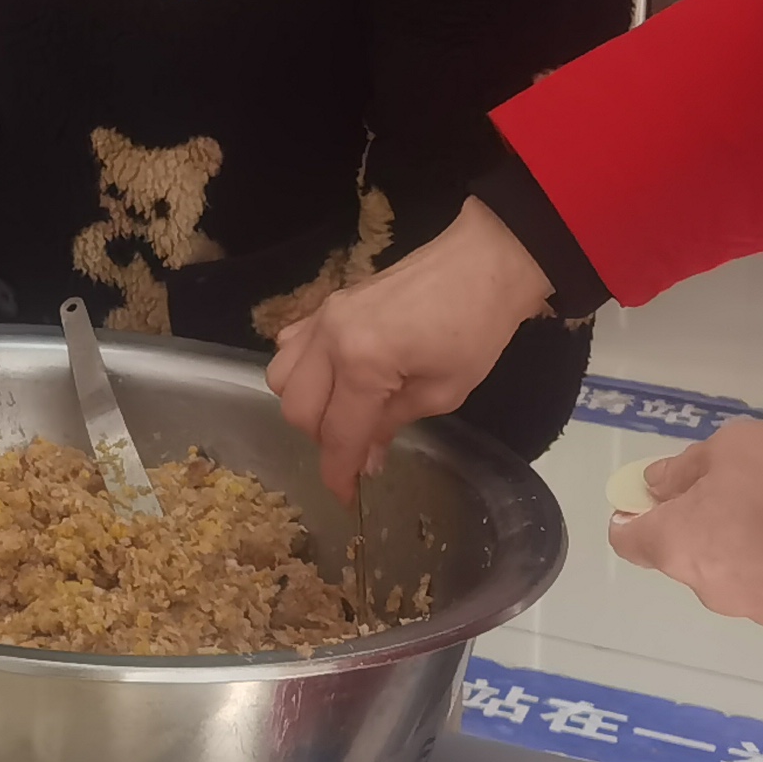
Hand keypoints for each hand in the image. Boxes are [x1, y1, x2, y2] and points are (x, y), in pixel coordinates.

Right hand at [266, 199, 555, 502]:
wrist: (481, 264)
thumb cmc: (475, 331)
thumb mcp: (442, 391)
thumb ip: (392, 423)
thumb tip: (364, 458)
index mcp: (362, 364)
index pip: (338, 433)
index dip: (339, 472)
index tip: (344, 497)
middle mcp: (329, 339)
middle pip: (297, 408)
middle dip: (323, 440)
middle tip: (357, 449)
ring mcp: (322, 317)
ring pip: (281, 377)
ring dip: (306, 405)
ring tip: (344, 413)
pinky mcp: (326, 304)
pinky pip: (289, 344)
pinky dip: (301, 370)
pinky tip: (332, 378)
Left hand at [612, 418, 762, 624]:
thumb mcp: (729, 448)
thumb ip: (684, 468)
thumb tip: (655, 485)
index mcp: (676, 543)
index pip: (629, 542)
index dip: (632, 519)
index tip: (650, 498)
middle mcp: (705, 585)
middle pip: (683, 556)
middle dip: (699, 527)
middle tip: (735, 492)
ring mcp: (750, 607)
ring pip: (729, 573)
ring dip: (740, 549)